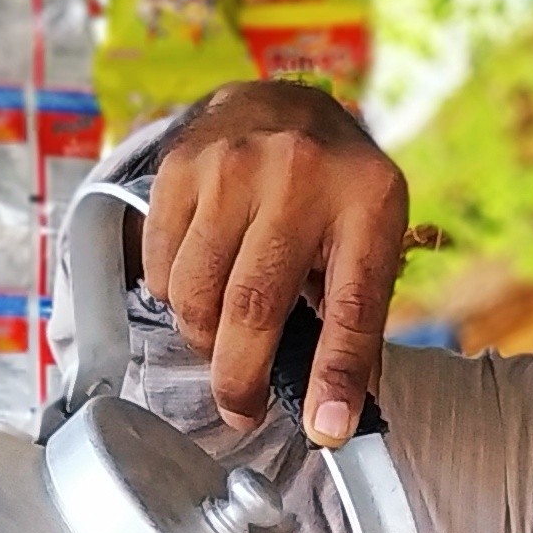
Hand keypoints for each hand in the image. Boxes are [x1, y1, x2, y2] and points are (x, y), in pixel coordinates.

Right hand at [143, 81, 408, 441]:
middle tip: (242, 410)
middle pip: (254, 307)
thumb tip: (337, 416)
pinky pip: (162, 269)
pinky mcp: (180, 167)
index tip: (326, 431)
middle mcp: (299, 174)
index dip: (335, 375)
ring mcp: (232, 165)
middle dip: (242, 380)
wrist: (279, 100)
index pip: (352, 304)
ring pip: (196, 295)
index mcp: (367, 199)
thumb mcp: (370, 238)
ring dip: (204, 339)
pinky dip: (176, 298)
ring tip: (222, 336)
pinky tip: (202, 283)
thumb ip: (358, 320)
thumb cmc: (333, 190)